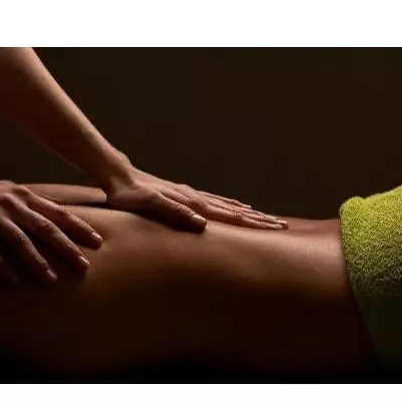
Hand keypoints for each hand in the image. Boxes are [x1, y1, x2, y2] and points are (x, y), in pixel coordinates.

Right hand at [0, 177, 102, 284]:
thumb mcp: (10, 192)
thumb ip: (32, 204)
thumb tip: (60, 213)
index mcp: (24, 196)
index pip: (58, 213)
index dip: (79, 227)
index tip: (98, 241)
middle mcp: (12, 203)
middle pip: (45, 228)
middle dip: (66, 248)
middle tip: (84, 266)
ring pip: (20, 241)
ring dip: (37, 262)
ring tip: (52, 281)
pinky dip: (1, 266)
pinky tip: (12, 282)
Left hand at [104, 167, 287, 231]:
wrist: (119, 174)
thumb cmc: (129, 195)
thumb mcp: (148, 205)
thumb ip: (174, 213)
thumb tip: (201, 224)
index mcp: (191, 204)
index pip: (229, 216)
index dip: (253, 224)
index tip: (275, 226)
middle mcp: (196, 198)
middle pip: (234, 211)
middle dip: (258, 219)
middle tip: (282, 224)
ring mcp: (191, 195)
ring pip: (227, 205)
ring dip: (247, 213)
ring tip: (266, 217)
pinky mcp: (184, 194)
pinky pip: (214, 201)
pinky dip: (230, 204)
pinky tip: (236, 205)